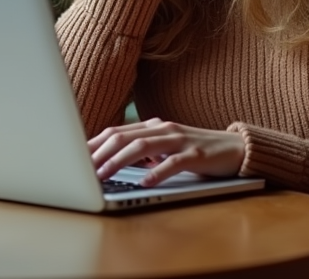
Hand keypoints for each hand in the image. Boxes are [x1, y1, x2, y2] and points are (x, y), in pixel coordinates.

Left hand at [88, 118, 245, 186]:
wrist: (235, 148)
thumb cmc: (196, 150)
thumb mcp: (165, 148)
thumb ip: (142, 151)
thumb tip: (110, 161)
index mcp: (153, 126)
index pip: (116, 132)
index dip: (93, 143)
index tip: (73, 156)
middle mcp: (163, 129)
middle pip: (124, 137)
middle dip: (100, 152)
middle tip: (82, 168)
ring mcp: (180, 140)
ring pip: (142, 147)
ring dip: (119, 161)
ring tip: (103, 174)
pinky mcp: (196, 154)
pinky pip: (173, 163)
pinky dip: (157, 171)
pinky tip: (145, 181)